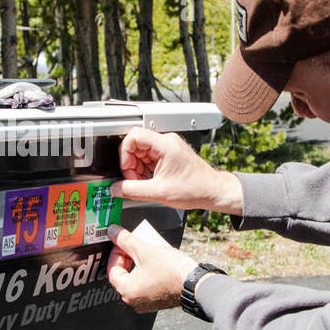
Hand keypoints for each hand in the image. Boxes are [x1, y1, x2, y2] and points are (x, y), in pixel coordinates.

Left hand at [106, 223, 197, 312]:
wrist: (195, 283)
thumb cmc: (173, 272)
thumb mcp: (145, 250)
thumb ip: (126, 240)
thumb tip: (113, 232)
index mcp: (127, 291)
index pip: (112, 269)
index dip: (116, 252)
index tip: (120, 242)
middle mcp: (134, 301)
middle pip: (123, 275)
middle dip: (127, 257)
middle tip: (132, 244)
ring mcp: (146, 302)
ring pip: (135, 279)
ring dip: (137, 263)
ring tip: (144, 249)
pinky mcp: (157, 300)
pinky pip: (146, 284)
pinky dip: (146, 272)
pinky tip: (153, 260)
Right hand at [110, 127, 242, 213]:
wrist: (213, 191)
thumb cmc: (196, 189)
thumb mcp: (158, 193)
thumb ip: (132, 190)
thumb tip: (115, 189)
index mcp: (165, 145)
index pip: (133, 136)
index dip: (124, 154)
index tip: (127, 170)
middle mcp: (167, 142)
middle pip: (135, 145)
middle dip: (131, 165)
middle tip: (135, 181)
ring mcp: (168, 147)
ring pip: (141, 153)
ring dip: (138, 169)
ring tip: (145, 183)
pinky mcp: (169, 154)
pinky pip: (149, 158)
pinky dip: (146, 170)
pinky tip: (151, 182)